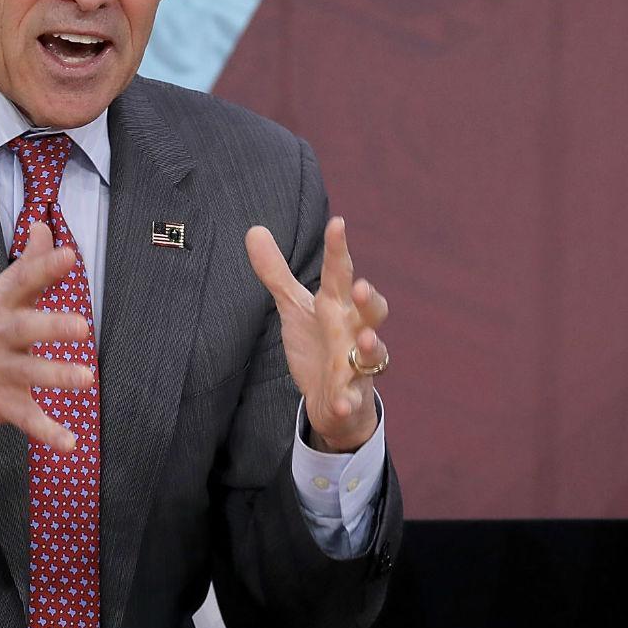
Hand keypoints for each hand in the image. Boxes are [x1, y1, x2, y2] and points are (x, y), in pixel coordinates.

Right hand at [0, 220, 95, 453]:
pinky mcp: (0, 402)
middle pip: (25, 327)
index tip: (68, 255)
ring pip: (30, 373)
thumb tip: (44, 228)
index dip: (44, 267)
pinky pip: (27, 419)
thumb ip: (27, 266)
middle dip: (52, 326)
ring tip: (86, 380)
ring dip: (57, 376)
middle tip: (82, 327)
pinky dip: (48, 432)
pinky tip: (69, 442)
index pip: (22, 280)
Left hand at [245, 216, 387, 452]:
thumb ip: (276, 272)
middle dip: (369, 299)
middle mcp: (353, 332)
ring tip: (365, 341)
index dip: (338, 250)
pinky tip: (339, 403)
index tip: (337, 224)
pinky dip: (347, 401)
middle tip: (359, 287)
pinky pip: (353, 399)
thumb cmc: (318, 344)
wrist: (333, 398)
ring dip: (372, 346)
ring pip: (374, 354)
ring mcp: (356, 365)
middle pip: (371, 311)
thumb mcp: (295, 307)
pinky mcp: (350, 396)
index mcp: (337, 307)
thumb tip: (253, 229)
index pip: (340, 274)